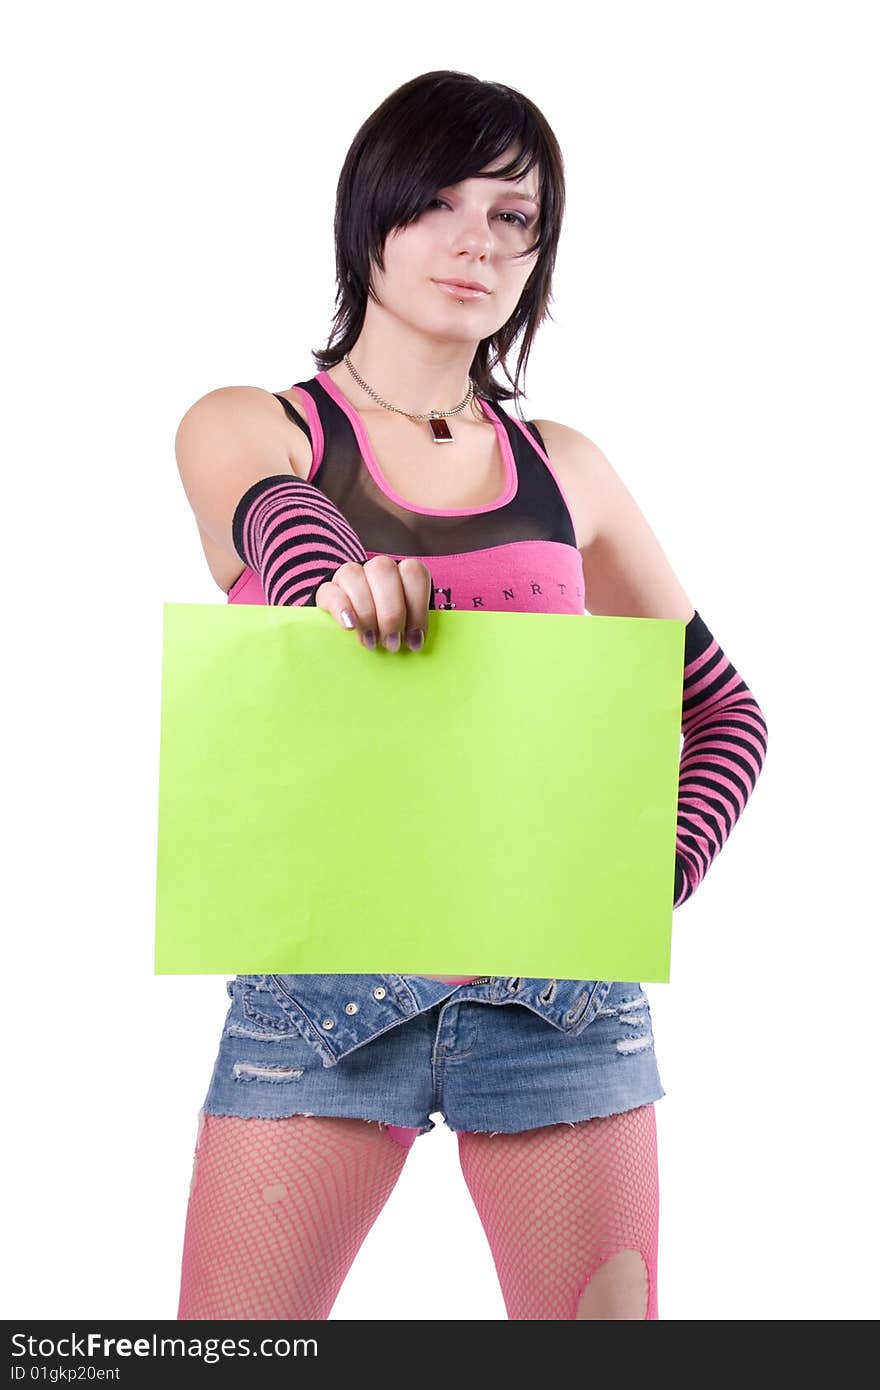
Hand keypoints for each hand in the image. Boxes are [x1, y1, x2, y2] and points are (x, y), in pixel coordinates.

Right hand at [313, 555, 431, 652]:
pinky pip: (331, 592)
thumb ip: (413, 628)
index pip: (414, 573)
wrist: (356, 627)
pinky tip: (349, 627)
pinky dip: (342, 609)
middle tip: (392, 644)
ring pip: (355, 576)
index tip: (415, 640)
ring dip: (366, 612)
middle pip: (383, 571)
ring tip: (371, 642)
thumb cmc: (389, 630)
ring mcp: (351, 575)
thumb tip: (417, 644)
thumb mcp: (405, 627)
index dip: (417, 607)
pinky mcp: (328, 590)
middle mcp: (378, 568)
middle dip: (391, 612)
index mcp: (403, 572)